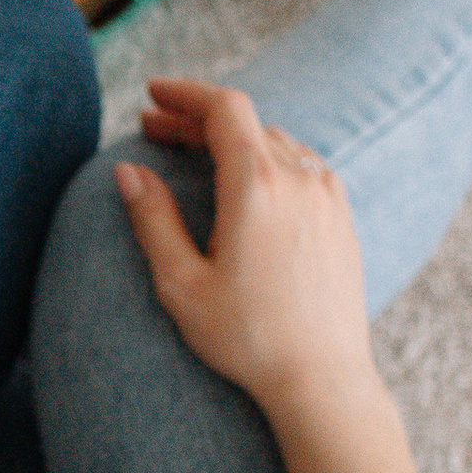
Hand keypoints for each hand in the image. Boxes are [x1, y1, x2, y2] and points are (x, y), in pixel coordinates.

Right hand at [114, 81, 374, 419]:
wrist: (323, 378)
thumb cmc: (248, 339)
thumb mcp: (181, 284)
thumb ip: (152, 219)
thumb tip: (128, 171)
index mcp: (258, 187)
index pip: (223, 109)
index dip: (185, 94)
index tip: (152, 96)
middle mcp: (300, 179)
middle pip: (247, 123)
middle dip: (198, 120)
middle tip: (155, 131)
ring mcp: (328, 197)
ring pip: (276, 142)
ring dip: (233, 139)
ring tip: (195, 155)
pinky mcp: (342, 218)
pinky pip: (302, 166)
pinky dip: (267, 158)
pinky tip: (247, 183)